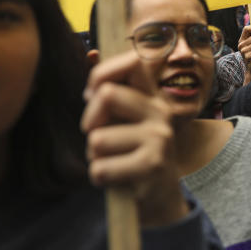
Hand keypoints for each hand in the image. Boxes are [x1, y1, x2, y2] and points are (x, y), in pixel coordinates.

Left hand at [82, 51, 187, 227]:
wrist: (160, 197)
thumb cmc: (133, 155)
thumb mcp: (124, 121)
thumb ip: (110, 92)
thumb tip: (90, 53)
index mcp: (152, 97)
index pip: (132, 62)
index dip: (102, 72)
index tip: (92, 95)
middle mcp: (160, 111)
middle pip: (106, 94)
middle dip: (90, 121)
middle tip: (99, 139)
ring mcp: (159, 137)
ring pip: (97, 139)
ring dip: (95, 157)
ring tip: (115, 162)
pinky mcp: (151, 165)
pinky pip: (101, 168)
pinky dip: (100, 178)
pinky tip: (118, 179)